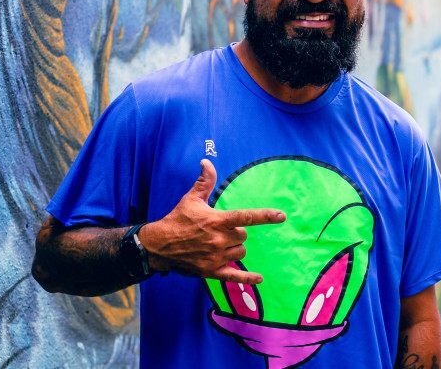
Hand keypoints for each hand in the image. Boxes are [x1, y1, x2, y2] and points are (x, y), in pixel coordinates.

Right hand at [140, 159, 285, 284]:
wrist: (159, 245)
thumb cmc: (177, 219)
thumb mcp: (191, 198)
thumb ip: (204, 181)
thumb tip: (207, 162)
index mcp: (217, 220)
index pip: (246, 216)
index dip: (266, 216)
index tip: (282, 216)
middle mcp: (219, 239)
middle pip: (244, 236)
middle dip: (237, 232)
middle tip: (220, 230)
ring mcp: (216, 256)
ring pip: (241, 252)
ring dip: (236, 248)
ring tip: (219, 244)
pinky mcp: (211, 271)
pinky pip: (234, 276)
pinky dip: (248, 278)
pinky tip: (259, 278)